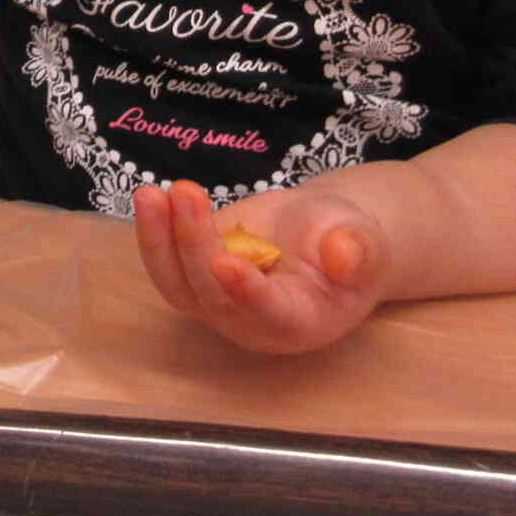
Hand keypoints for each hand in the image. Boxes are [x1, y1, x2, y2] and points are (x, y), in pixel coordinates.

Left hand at [133, 178, 386, 353]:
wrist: (320, 231)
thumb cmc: (346, 239)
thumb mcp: (365, 239)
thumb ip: (359, 251)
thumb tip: (344, 255)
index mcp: (302, 322)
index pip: (270, 314)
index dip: (247, 293)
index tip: (225, 261)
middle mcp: (253, 323)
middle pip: (213, 294)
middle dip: (195, 243)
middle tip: (187, 192)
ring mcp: (218, 304)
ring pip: (178, 285)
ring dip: (159, 241)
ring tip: (152, 195)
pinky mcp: (194, 278)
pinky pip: (166, 264)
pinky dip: (153, 233)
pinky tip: (150, 198)